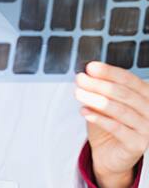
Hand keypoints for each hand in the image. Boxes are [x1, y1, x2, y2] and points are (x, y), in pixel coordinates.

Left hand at [75, 62, 148, 186]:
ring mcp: (147, 128)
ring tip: (79, 93)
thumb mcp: (104, 103)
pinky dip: (99, 118)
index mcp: (146, 96)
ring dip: (96, 100)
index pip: (129, 80)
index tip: (91, 67)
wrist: (109, 153)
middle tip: (81, 79)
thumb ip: (100, 90)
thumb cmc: (109, 124)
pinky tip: (85, 112)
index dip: (109, 72)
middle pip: (124, 94)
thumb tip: (86, 74)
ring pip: (120, 110)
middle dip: (99, 84)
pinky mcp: (138, 144)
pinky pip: (117, 128)